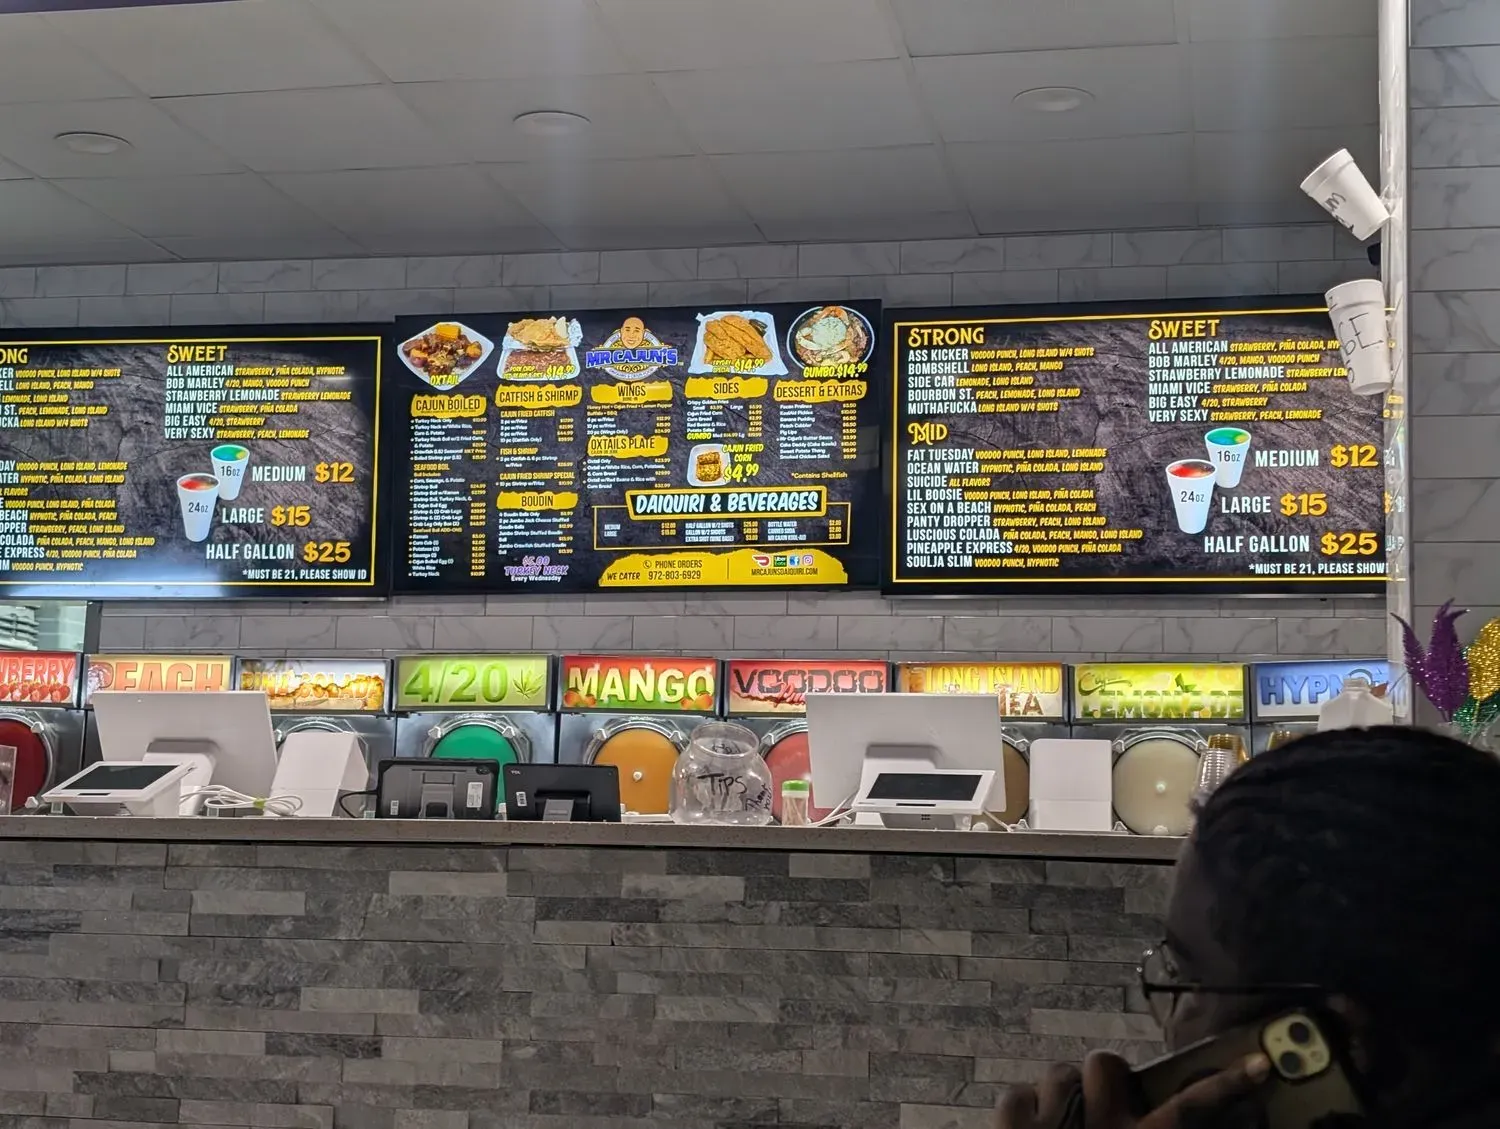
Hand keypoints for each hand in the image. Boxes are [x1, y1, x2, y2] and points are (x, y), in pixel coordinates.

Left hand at [997, 1052, 1270, 1128]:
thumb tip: (1170, 1126)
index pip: (1193, 1106)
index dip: (1228, 1083)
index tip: (1258, 1066)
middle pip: (1106, 1064)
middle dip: (1103, 1079)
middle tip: (1102, 1106)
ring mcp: (1054, 1124)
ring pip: (1060, 1073)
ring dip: (1062, 1094)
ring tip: (1063, 1123)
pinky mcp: (1012, 1128)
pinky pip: (1017, 1094)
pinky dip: (1022, 1110)